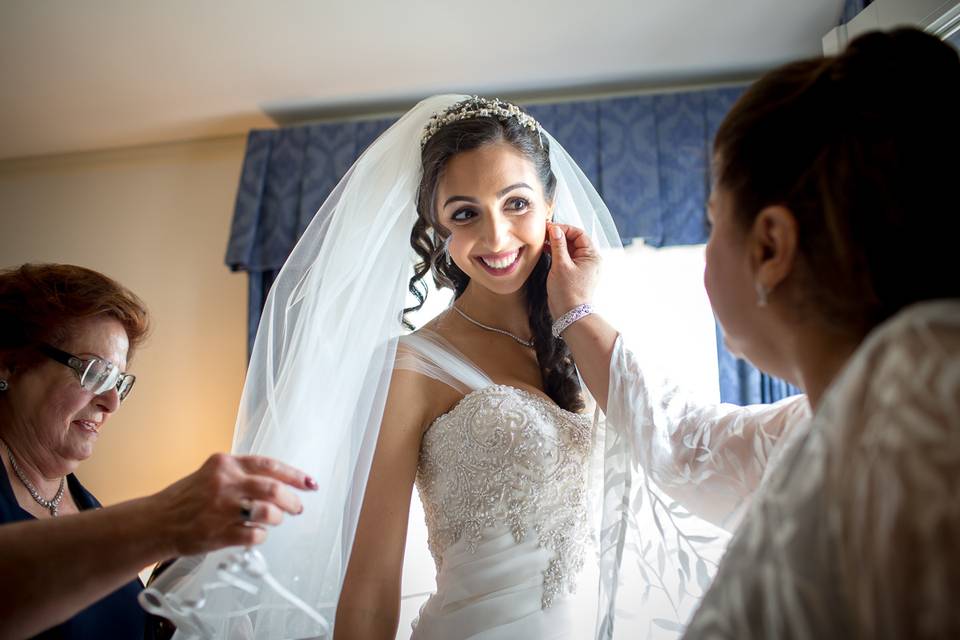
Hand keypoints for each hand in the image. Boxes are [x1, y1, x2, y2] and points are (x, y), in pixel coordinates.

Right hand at [152, 453, 317, 555]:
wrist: (156, 521)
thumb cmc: (187, 498)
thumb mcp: (213, 474)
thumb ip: (242, 474)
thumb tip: (281, 482)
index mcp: (226, 464)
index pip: (270, 465)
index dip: (295, 475)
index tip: (310, 483)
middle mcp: (225, 483)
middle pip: (274, 489)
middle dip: (292, 500)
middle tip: (297, 508)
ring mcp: (221, 509)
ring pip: (268, 512)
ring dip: (278, 518)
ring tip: (275, 520)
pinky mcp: (218, 533)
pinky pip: (255, 535)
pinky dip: (261, 536)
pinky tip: (255, 534)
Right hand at [545, 223, 600, 318]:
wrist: (569, 314)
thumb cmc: (567, 292)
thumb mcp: (561, 265)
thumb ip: (558, 245)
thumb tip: (555, 229)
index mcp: (592, 256)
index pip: (579, 234)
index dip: (564, 229)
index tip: (549, 228)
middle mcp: (590, 260)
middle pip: (574, 240)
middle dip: (559, 235)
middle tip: (544, 234)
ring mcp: (582, 267)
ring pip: (569, 249)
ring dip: (557, 244)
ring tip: (543, 241)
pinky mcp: (574, 273)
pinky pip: (567, 258)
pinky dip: (557, 253)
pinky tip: (546, 251)